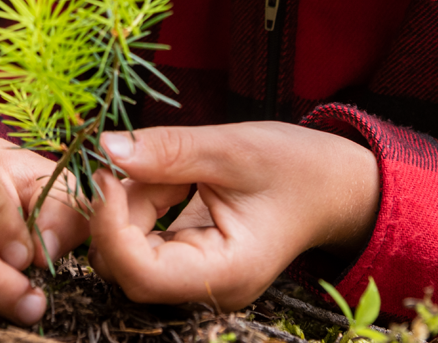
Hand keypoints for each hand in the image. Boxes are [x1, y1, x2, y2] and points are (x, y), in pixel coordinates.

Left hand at [87, 121, 379, 309]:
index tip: (104, 174)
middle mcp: (207, 290)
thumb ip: (169, 150)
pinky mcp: (190, 262)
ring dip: (131, 204)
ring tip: (169, 165)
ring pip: (129, 252)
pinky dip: (144, 205)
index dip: (110, 226)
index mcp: (226, 274)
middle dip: (118, 211)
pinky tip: (172, 177)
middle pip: (127, 266)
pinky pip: (145, 241)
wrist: (333, 185)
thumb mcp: (232, 147)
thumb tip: (106, 148)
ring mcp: (198, 280)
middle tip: (136, 158)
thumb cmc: (296, 165)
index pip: (140, 273)